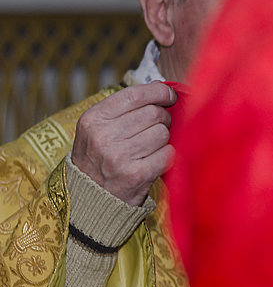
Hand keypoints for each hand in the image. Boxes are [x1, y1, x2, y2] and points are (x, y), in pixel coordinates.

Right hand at [71, 82, 176, 207]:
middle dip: (161, 119)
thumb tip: (161, 87)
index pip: (134, 94)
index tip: (168, 95)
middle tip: (153, 130)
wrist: (89, 199)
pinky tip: (153, 161)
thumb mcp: (97, 128)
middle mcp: (103, 137)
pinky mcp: (136, 175)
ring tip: (148, 148)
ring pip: (162, 133)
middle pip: (154, 113)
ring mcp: (119, 157)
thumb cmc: (99, 158)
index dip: (158, 92)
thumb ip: (125, 107)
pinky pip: (168, 153)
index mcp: (92, 120)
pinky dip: (166, 156)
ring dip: (162, 139)